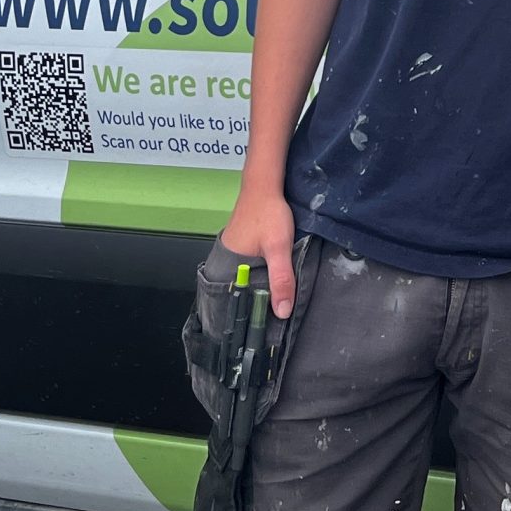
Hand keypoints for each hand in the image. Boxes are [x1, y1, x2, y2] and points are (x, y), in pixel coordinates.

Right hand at [218, 188, 298, 315]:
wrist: (265, 184)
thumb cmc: (269, 215)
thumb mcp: (279, 248)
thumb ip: (281, 279)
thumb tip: (283, 313)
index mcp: (229, 266)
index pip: (237, 300)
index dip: (251, 312)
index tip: (266, 326)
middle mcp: (227, 261)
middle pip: (243, 289)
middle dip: (258, 301)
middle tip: (277, 315)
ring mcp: (234, 252)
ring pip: (248, 277)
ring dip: (261, 285)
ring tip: (277, 299)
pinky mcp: (243, 244)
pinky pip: (251, 265)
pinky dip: (261, 272)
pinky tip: (274, 275)